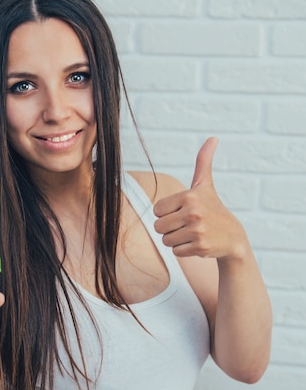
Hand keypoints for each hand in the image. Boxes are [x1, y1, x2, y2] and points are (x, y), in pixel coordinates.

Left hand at [153, 137, 247, 259]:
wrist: (233, 237)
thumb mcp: (205, 185)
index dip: (166, 214)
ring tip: (192, 234)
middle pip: (158, 226)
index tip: (182, 212)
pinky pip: (176, 251)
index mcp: (189, 196)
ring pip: (166, 240)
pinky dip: (184, 250)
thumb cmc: (213, 209)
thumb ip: (203, 162)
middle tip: (187, 225)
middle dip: (169, 229)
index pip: (157, 210)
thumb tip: (213, 138)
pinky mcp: (200, 247)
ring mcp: (197, 230)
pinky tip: (198, 243)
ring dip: (176, 240)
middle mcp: (193, 212)